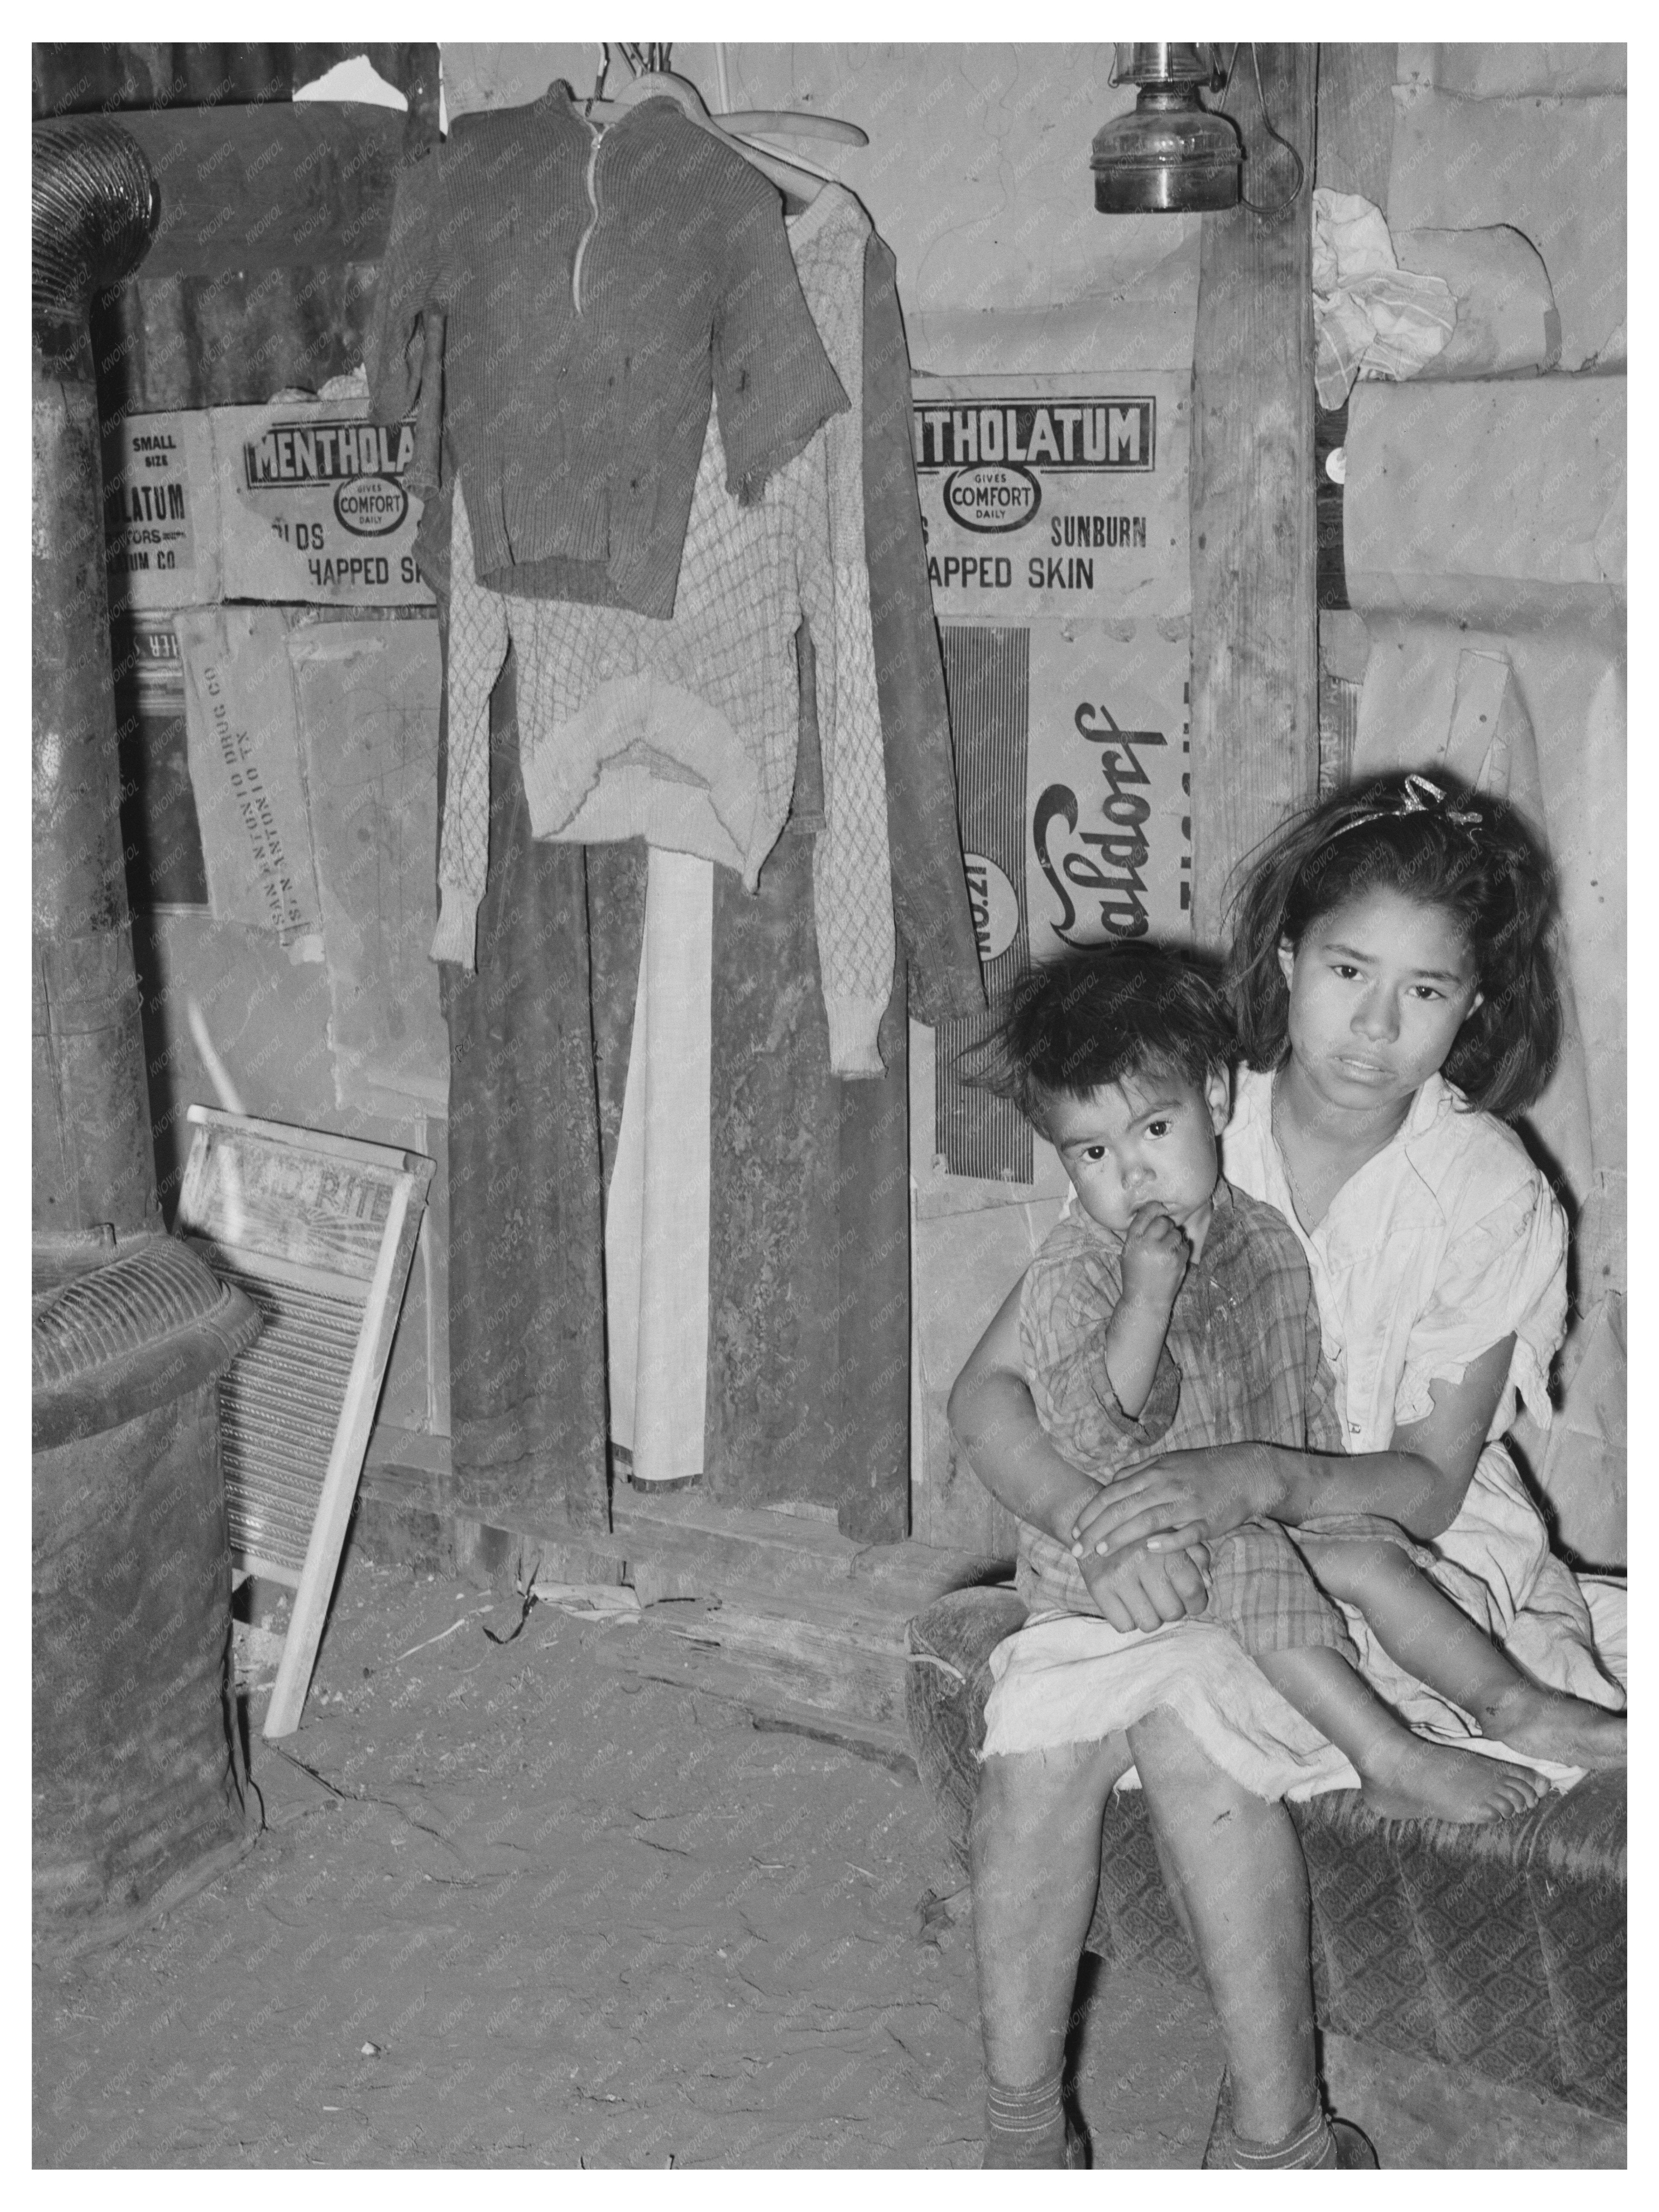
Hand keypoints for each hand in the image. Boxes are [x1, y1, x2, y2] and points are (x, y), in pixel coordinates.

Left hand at [1070, 1442, 1279, 1560]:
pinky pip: (1185, 1533)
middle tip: (1077, 1550)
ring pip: (1148, 1520)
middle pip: (1124, 1508)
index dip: (1091, 1512)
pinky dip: (1166, 1542)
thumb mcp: (1167, 1463)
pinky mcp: (1207, 1520)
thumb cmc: (1202, 1470)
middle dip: (1096, 1530)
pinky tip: (1149, 1551)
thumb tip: (1111, 1485)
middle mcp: (1166, 1485)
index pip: (1113, 1492)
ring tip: (1101, 1553)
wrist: (1246, 1472)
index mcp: (1154, 1471)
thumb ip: (1138, 1474)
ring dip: (1122, 1537)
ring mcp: (1187, 1502)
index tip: (1074, 1531)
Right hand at [1078, 1535, 1211, 1633]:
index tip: (1192, 1601)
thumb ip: (1197, 1556)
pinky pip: (1123, 1626)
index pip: (1192, 1589)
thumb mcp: (1176, 1535)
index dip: (1197, 1602)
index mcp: (1165, 1545)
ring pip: (1149, 1623)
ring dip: (1151, 1617)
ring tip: (1147, 1599)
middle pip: (1172, 1612)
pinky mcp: (1097, 1586)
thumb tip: (1207, 1583)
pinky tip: (1128, 1602)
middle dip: (1173, 1610)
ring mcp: (1118, 1574)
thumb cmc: (1144, 1534)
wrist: (1096, 1524)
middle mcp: (1142, 1559)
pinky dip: (1128, 1620)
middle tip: (1166, 1597)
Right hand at [1119, 1202, 1189, 1311]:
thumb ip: (1138, 1235)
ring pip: (1175, 1233)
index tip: (1159, 1207)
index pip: (1144, 1215)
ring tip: (1166, 1251)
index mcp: (1132, 1242)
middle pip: (1162, 1221)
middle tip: (1163, 1235)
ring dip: (1173, 1239)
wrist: (1145, 1301)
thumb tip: (1155, 1212)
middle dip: (1165, 1225)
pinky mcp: (1177, 1261)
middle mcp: (1147, 1245)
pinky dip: (1180, 1251)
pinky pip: (1183, 1246)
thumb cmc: (1135, 1276)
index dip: (1153, 1208)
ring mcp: (1164, 1253)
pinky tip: (1172, 1260)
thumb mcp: (1128, 1253)